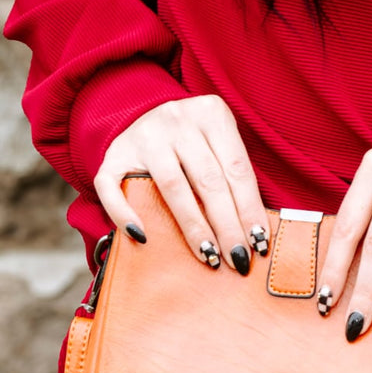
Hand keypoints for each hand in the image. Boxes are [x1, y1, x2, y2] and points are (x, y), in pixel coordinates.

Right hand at [94, 95, 270, 274]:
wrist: (142, 113)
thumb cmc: (192, 142)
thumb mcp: (218, 143)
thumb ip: (232, 176)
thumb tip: (254, 233)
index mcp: (211, 113)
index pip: (237, 169)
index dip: (250, 209)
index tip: (259, 244)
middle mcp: (176, 119)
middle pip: (209, 180)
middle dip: (227, 225)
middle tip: (238, 259)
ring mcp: (143, 135)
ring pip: (172, 187)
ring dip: (194, 226)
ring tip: (208, 256)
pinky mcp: (112, 154)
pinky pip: (112, 188)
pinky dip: (125, 214)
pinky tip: (143, 238)